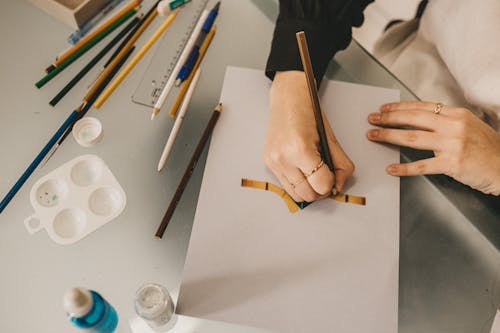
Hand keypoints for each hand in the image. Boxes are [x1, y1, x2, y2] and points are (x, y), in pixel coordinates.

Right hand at [264, 71, 354, 201]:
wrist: (287, 97)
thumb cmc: (309, 112)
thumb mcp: (330, 138)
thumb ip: (340, 165)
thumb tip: (339, 186)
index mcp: (301, 149)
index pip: (321, 185)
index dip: (331, 183)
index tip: (333, 175)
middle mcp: (283, 158)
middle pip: (307, 195)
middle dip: (320, 190)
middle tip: (325, 177)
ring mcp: (273, 161)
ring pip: (295, 194)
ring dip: (308, 190)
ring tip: (314, 175)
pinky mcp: (268, 162)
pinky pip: (285, 185)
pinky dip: (297, 183)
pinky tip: (302, 169)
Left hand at [367, 101, 499, 194]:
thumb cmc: (487, 148)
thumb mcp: (469, 126)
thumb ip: (446, 122)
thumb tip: (419, 120)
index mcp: (457, 114)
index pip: (421, 107)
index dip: (400, 107)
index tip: (384, 108)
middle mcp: (453, 126)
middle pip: (413, 119)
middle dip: (389, 118)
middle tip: (372, 119)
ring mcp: (452, 144)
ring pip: (412, 138)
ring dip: (389, 136)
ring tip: (374, 136)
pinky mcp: (451, 163)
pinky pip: (422, 166)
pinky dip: (404, 168)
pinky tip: (391, 168)